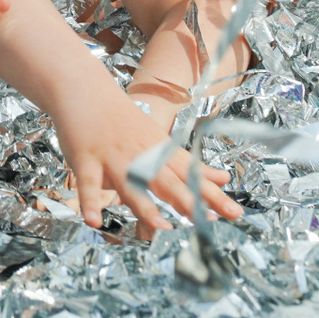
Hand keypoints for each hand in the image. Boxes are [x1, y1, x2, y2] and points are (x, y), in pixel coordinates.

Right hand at [50, 92, 239, 236]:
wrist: (84, 88)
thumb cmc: (123, 120)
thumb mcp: (158, 140)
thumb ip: (187, 164)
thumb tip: (222, 179)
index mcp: (158, 152)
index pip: (190, 175)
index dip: (211, 194)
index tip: (234, 212)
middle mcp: (140, 156)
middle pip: (167, 181)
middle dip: (190, 202)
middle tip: (210, 223)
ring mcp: (113, 157)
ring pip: (131, 184)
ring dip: (146, 206)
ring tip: (162, 228)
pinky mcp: (85, 159)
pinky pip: (87, 183)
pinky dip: (89, 202)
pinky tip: (94, 222)